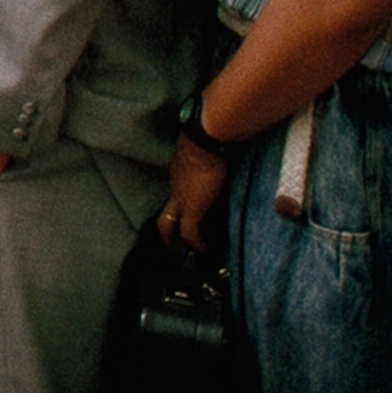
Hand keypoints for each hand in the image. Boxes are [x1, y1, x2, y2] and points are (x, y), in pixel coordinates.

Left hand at [160, 137, 228, 251]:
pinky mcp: (191, 208)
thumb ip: (214, 162)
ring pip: (167, 227)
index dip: (179, 213)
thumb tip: (229, 159)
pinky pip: (189, 233)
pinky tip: (205, 251)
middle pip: (163, 218)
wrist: (207, 139)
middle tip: (178, 248)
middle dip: (168, 235)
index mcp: (179, 176)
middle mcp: (175, 190)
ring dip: (177, 243)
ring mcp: (180, 199)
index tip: (187, 222)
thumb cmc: (212, 139)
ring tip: (190, 254)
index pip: (174, 200)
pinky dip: (197, 245)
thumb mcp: (211, 153)